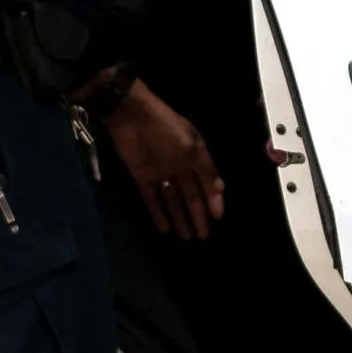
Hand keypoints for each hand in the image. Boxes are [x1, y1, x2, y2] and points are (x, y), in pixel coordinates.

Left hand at [104, 80, 225, 239]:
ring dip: (179, 217)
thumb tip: (220, 190)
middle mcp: (180, 165)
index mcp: (195, 156)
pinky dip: (158, 212)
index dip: (213, 200)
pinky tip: (164, 227)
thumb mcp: (191, 148)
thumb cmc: (166, 130)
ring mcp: (160, 171)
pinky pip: (152, 197)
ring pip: (172, 199)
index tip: (218, 218)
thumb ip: (205, 171)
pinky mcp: (142, 175)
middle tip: (202, 236)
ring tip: (186, 236)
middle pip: (191, 195)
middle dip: (197, 214)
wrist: (131, 116)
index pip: (207, 183)